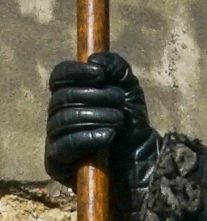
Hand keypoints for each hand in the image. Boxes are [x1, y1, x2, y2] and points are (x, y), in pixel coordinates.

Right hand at [47, 52, 159, 220]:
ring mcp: (54, 138)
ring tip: (120, 121)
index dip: (75, 72)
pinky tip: (109, 135)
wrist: (140, 156)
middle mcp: (57, 114)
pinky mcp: (56, 160)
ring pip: (65, 119)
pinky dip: (90, 136)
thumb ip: (116, 68)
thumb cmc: (130, 121)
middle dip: (97, 96)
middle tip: (120, 102)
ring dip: (99, 116)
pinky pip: (65, 144)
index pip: (59, 76)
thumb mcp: (129, 89)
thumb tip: (93, 59)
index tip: (99, 74)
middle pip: (63, 97)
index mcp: (71, 93)